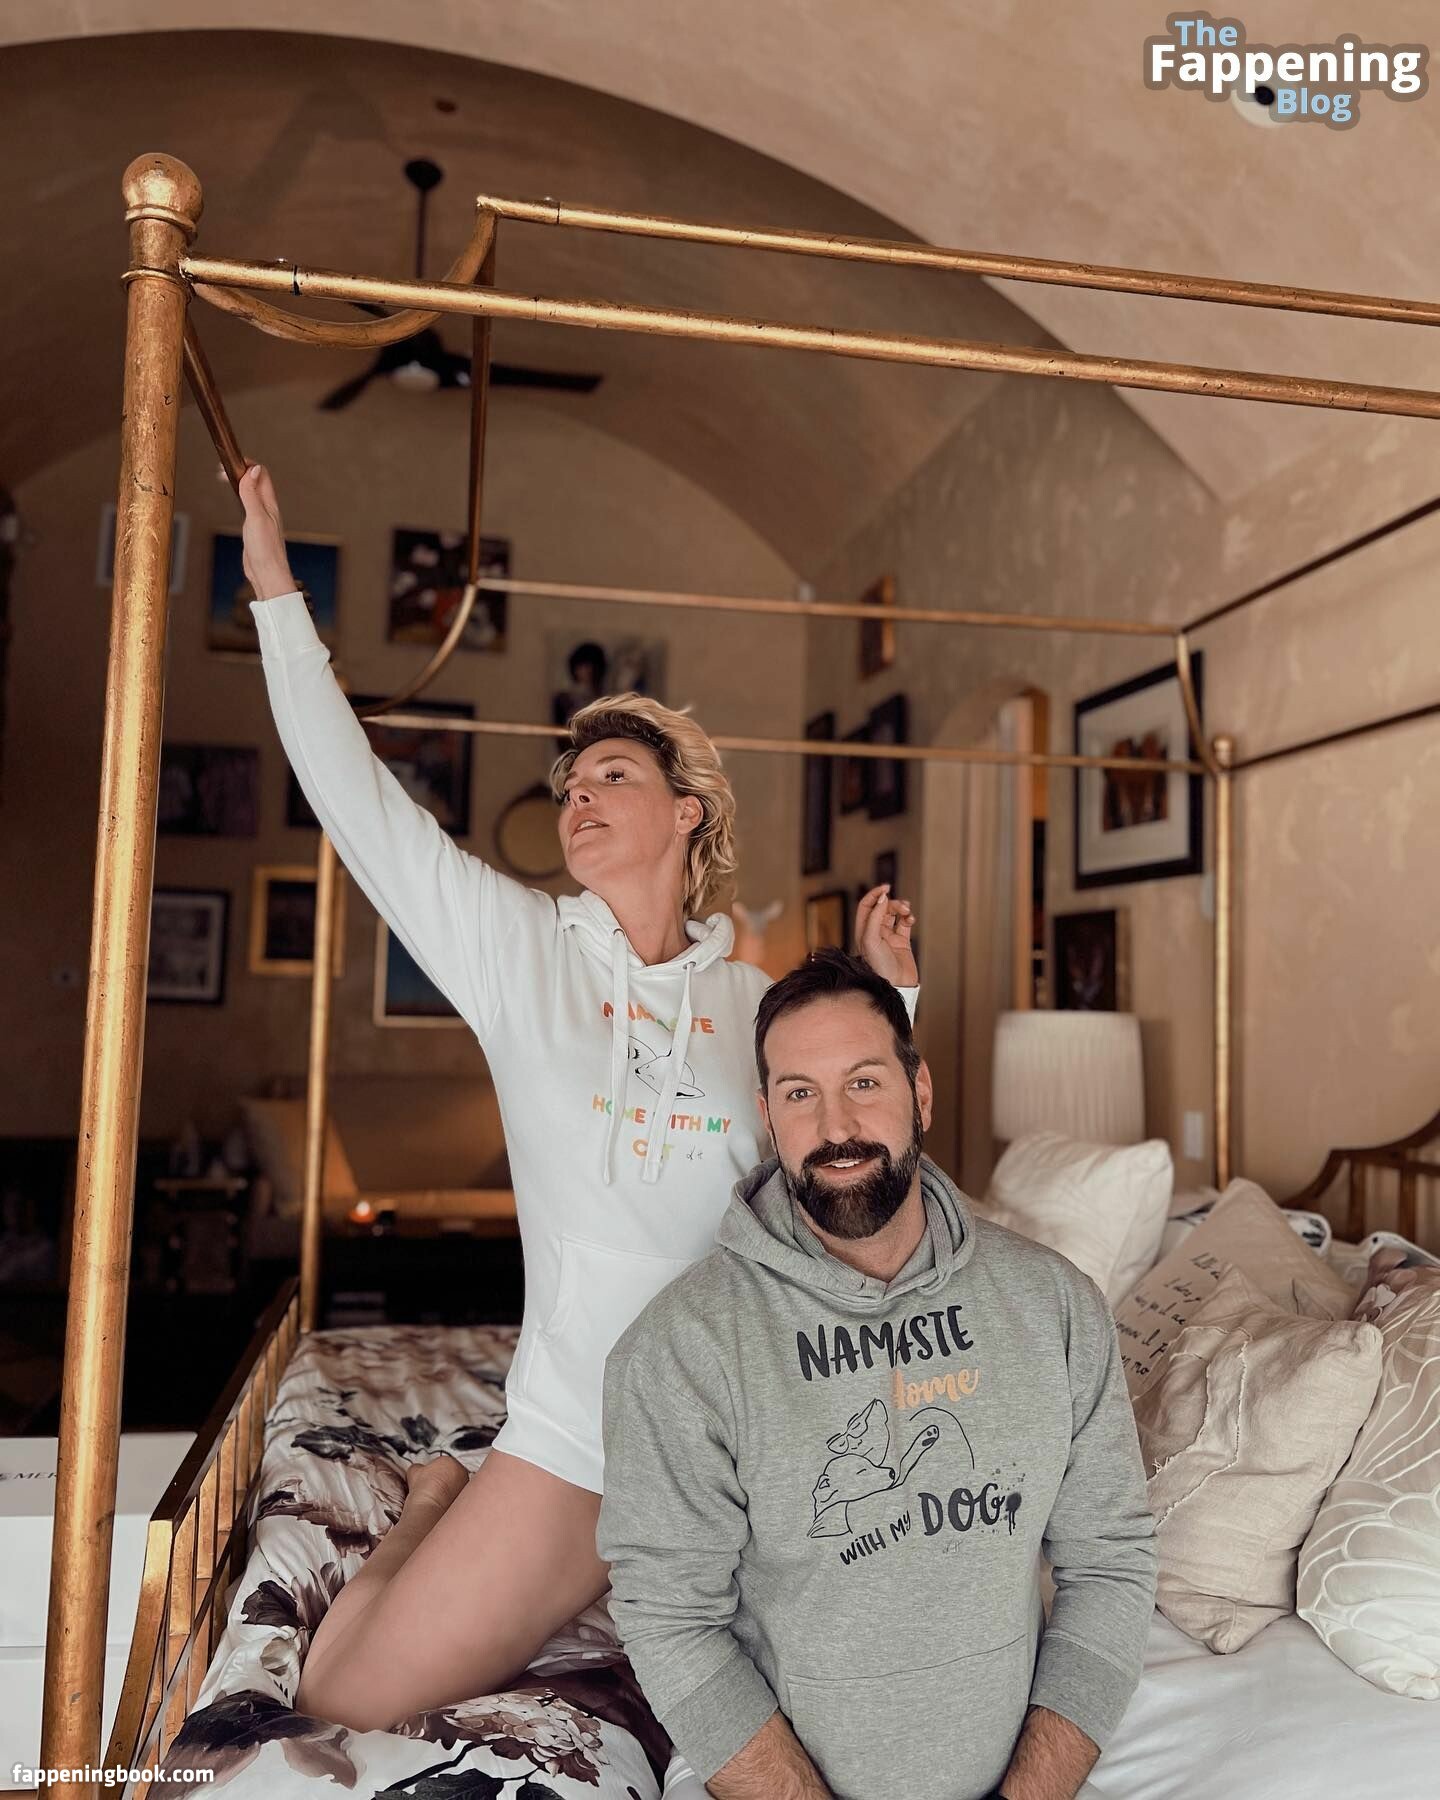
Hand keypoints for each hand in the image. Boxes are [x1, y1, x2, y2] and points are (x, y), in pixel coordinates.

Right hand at [238, 462, 296, 600]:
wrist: (268, 575)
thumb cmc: (265, 549)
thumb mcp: (256, 517)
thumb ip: (253, 494)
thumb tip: (254, 470)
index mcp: (270, 504)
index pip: (262, 475)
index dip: (248, 464)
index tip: (230, 461)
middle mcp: (267, 509)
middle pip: (256, 482)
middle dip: (241, 471)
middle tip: (222, 469)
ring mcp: (261, 519)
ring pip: (252, 494)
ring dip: (241, 483)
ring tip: (226, 478)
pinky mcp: (255, 529)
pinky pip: (249, 507)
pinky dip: (241, 498)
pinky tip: (235, 500)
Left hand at [854, 884, 916, 985]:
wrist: (896, 985)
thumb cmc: (879, 966)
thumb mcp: (871, 939)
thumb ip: (875, 917)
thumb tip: (883, 897)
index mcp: (863, 930)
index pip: (866, 906)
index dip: (874, 894)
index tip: (886, 887)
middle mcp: (874, 932)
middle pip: (882, 908)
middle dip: (892, 903)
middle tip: (902, 907)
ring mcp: (889, 937)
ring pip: (894, 913)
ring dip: (901, 908)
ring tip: (907, 912)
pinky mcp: (902, 942)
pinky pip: (905, 923)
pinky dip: (908, 918)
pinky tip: (910, 920)